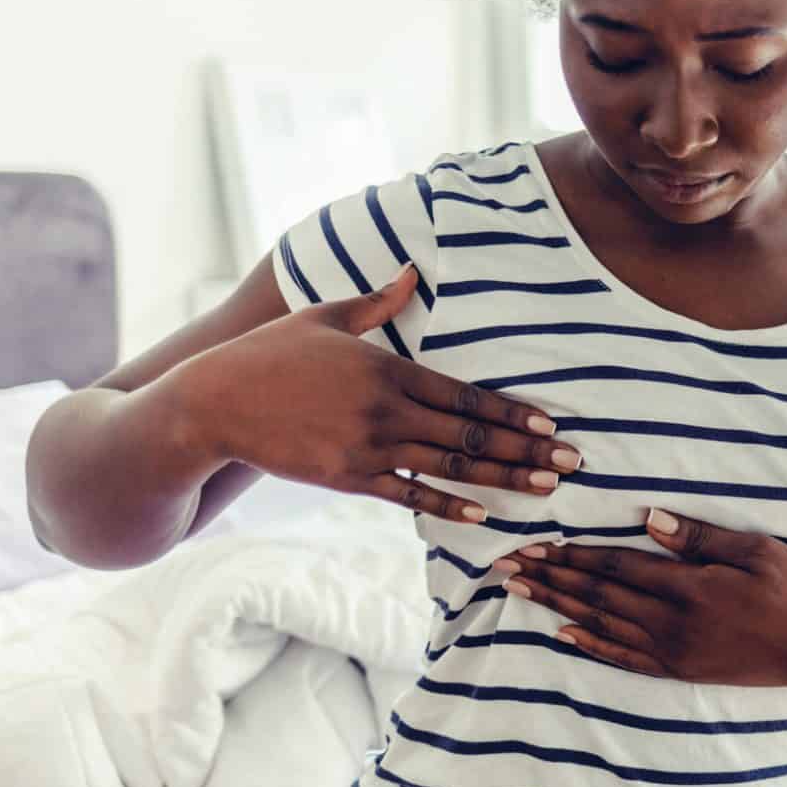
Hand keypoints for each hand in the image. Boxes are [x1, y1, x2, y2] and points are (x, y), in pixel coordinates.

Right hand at [169, 263, 581, 521]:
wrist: (213, 404)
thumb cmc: (270, 354)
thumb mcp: (324, 315)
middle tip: (572, 463)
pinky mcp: (348, 478)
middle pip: (469, 435)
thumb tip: (411, 271)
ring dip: (502, 479)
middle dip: (526, 450)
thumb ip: (376, 302)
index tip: (550, 424)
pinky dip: (448, 505)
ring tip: (545, 489)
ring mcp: (368, 448)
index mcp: (388, 369)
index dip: (511, 413)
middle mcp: (386, 411)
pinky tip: (484, 514)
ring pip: (449, 468)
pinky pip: (409, 495)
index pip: (465, 395)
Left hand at [495, 508, 786, 691]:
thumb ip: (701, 537)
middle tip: (508, 564)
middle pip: (599, 595)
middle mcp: (673, 622)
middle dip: (551, 577)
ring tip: (522, 591)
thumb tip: (649, 518)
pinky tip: (564, 633)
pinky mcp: (680, 670)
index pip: (618, 566)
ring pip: (602, 625)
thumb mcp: (758, 551)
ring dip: (558, 606)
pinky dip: (590, 644)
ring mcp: (674, 650)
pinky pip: (623, 657)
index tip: (537, 542)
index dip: (574, 553)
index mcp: (692, 587)